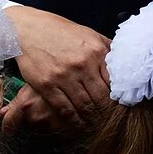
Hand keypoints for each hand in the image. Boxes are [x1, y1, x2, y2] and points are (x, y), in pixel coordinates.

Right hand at [5, 6, 110, 124]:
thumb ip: (107, 49)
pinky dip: (73, 119)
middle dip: (106, 111)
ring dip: (91, 118)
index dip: (119, 97)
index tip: (120, 106)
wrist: (27, 29)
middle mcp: (82, 65)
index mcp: (96, 52)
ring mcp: (63, 76)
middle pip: (101, 97)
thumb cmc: (59, 31)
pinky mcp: (46, 85)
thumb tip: (125, 63)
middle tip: (109, 119)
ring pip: (84, 106)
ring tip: (96, 124)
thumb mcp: (89, 34)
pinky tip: (78, 123)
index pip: (116, 82)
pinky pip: (64, 108)